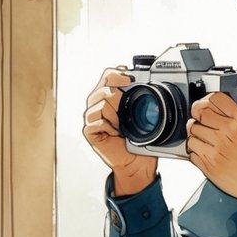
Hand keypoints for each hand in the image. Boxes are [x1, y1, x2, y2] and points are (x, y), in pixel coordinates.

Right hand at [82, 68, 157, 196]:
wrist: (135, 162)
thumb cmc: (138, 138)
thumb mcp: (141, 113)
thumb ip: (138, 96)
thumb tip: (147, 78)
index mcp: (108, 95)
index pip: (108, 75)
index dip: (118, 74)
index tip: (131, 80)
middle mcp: (96, 103)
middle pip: (103, 87)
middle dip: (118, 97)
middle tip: (127, 109)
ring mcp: (91, 117)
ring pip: (101, 103)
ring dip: (115, 114)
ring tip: (121, 125)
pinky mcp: (88, 131)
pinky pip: (98, 121)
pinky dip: (110, 127)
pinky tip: (115, 133)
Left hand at [186, 83, 236, 222]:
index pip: (215, 98)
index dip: (208, 99)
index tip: (208, 104)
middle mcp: (228, 133)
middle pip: (200, 111)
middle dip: (198, 113)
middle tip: (200, 118)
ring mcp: (217, 148)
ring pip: (192, 130)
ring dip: (195, 131)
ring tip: (203, 136)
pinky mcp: (209, 164)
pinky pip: (191, 149)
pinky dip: (194, 149)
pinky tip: (203, 149)